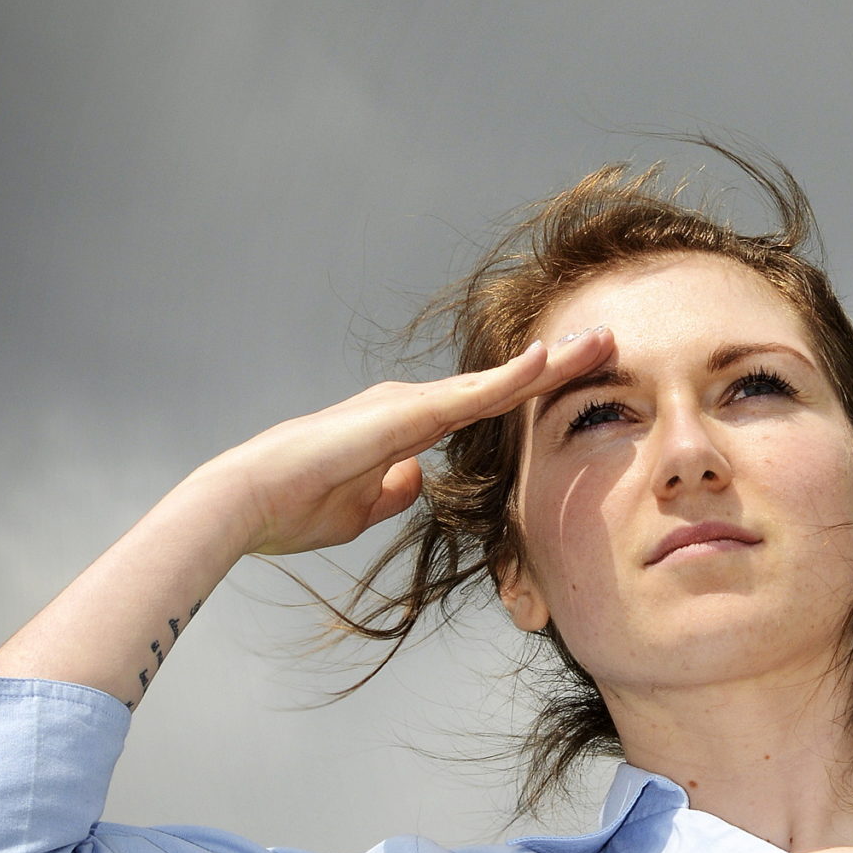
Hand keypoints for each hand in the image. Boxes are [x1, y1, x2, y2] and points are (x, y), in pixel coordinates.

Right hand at [0, 329, 614, 703]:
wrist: (245, 501)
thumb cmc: (291, 509)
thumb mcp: (358, 510)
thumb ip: (390, 493)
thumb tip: (416, 483)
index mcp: (400, 429)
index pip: (480, 408)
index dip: (527, 393)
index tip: (572, 380)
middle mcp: (407, 406)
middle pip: (497, 386)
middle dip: (554, 366)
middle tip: (606, 345)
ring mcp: (406, 405)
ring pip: (493, 382)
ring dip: (550, 363)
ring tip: (601, 343)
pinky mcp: (401, 415)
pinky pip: (469, 395)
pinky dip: (512, 378)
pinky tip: (550, 360)